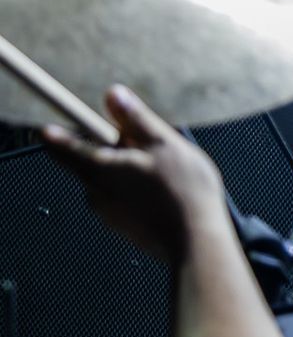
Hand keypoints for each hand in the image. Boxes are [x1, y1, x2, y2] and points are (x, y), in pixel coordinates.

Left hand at [41, 87, 231, 267]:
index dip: (57, 132)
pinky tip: (161, 190)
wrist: (195, 241)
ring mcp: (105, 211)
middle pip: (85, 160)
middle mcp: (94, 190)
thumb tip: (113, 95)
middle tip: (139, 141)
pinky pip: (118, 197)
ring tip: (160, 169)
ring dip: (123, 168)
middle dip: (108, 147)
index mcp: (100, 166)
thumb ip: (135, 118)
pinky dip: (132, 188)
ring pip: (105, 179)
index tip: (52, 125)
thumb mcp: (164, 143)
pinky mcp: (119, 224)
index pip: (60, 146)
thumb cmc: (184, 191)